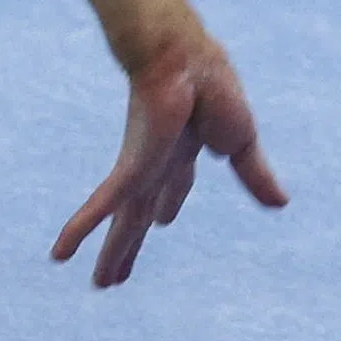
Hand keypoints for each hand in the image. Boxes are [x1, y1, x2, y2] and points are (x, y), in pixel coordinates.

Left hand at [50, 35, 287, 288]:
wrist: (182, 57)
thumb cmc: (212, 84)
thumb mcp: (241, 139)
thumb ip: (254, 174)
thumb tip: (282, 204)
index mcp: (184, 149)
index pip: (174, 182)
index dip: (170, 201)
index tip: (162, 219)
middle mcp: (158, 162)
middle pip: (141, 212)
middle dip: (132, 241)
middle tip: (119, 269)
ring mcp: (140, 168)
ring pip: (122, 221)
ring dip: (111, 252)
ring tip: (100, 283)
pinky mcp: (129, 169)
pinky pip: (101, 208)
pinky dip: (80, 230)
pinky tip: (58, 255)